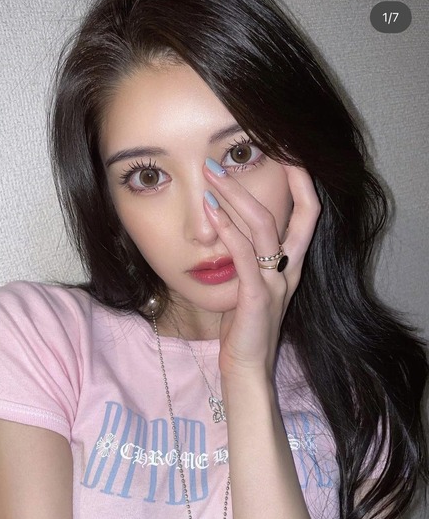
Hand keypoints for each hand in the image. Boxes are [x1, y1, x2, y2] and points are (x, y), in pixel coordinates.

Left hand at [203, 162, 320, 377]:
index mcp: (291, 265)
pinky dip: (228, 231)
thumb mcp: (249, 286)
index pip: (308, 214)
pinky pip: (245, 256)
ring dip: (237, 196)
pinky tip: (211, 212)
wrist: (246, 370)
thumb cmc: (244, 329)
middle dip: (275, 177)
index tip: (284, 149)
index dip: (302, 181)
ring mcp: (276, 284)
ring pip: (265, 228)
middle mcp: (290, 270)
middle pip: (297, 213)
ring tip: (212, 174)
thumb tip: (225, 229)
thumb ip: (246, 259)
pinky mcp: (256, 298)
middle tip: (241, 152)